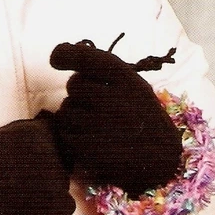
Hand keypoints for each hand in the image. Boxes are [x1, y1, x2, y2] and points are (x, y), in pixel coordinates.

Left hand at [48, 40, 182, 198]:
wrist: (160, 161)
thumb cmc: (142, 118)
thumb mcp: (135, 88)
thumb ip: (105, 72)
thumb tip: (59, 53)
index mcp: (129, 82)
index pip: (88, 58)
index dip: (67, 54)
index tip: (55, 58)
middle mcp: (116, 101)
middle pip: (74, 84)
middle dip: (79, 93)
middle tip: (94, 105)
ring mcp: (102, 126)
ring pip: (66, 109)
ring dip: (73, 115)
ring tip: (93, 124)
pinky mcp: (90, 150)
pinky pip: (64, 132)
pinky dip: (70, 135)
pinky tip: (87, 138)